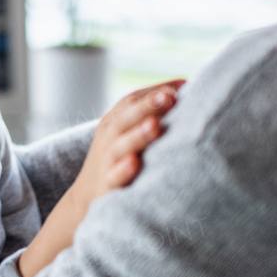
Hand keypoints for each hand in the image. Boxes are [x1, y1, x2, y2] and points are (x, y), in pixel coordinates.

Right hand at [63, 79, 184, 219]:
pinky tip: (133, 163)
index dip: (152, 94)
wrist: (89, 192)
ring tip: (155, 125)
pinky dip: (122, 170)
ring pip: (120, 147)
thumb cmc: (121, 153)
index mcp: (116, 120)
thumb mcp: (129, 128)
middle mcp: (109, 137)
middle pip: (126, 119)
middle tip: (168, 98)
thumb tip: (187, 83)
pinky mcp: (107, 186)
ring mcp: (107, 161)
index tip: (176, 90)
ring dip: (137, 135)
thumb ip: (153, 107)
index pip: (131, 101)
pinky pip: (113, 177)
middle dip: (147, 107)